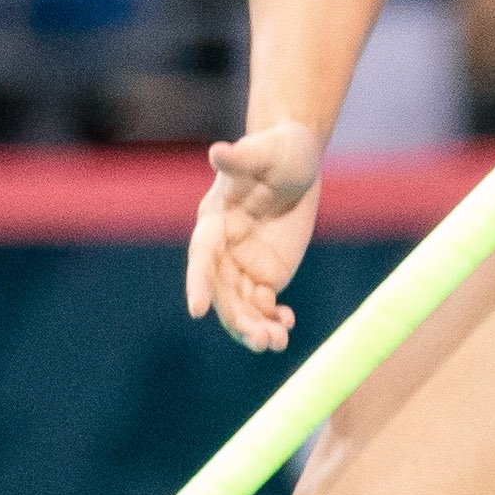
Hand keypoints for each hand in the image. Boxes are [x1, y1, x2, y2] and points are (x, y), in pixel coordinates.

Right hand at [184, 120, 326, 353]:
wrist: (297, 160)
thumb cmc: (276, 150)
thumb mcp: (263, 151)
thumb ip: (241, 159)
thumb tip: (218, 152)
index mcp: (214, 220)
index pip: (201, 257)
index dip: (197, 282)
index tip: (197, 310)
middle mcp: (224, 249)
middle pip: (222, 292)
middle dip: (236, 318)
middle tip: (260, 340)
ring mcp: (244, 265)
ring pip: (241, 306)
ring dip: (254, 328)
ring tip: (276, 344)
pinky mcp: (267, 274)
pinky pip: (264, 305)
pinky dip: (273, 320)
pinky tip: (286, 327)